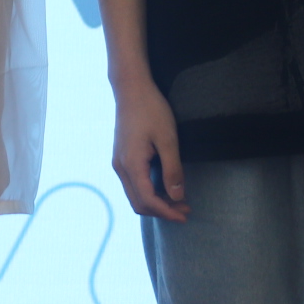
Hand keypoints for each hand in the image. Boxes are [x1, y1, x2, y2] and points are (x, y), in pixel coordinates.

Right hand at [111, 75, 187, 221]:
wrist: (131, 89)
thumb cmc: (151, 110)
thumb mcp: (168, 139)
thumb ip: (172, 169)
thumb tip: (177, 196)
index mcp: (131, 165)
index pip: (148, 200)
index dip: (167, 212)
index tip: (185, 215)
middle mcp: (121, 168)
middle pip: (138, 203)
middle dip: (162, 211)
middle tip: (185, 209)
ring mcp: (119, 163)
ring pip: (135, 195)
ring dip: (156, 202)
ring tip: (178, 199)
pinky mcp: (121, 157)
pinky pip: (133, 184)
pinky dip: (149, 192)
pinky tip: (164, 186)